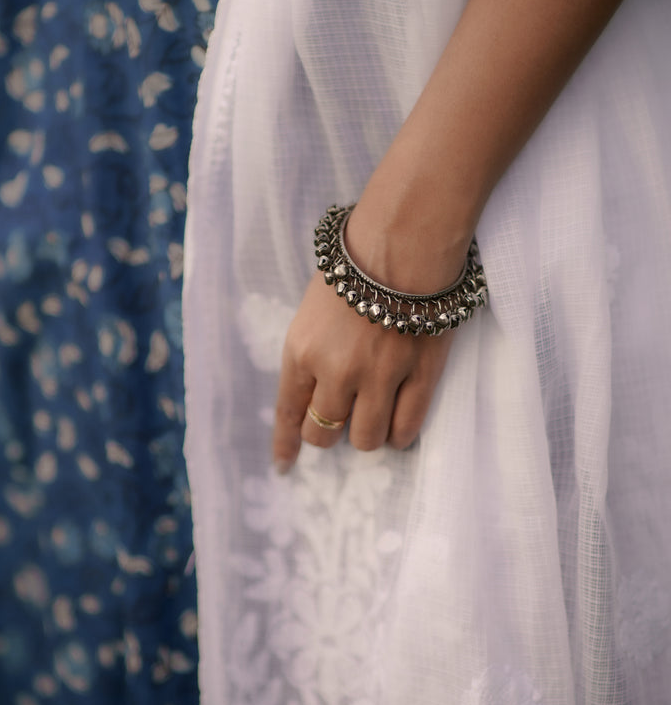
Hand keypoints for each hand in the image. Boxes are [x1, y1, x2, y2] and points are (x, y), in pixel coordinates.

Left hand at [272, 270, 453, 473]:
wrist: (406, 239)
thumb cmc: (356, 265)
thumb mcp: (313, 309)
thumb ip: (312, 353)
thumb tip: (318, 394)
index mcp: (302, 351)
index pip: (289, 412)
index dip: (286, 444)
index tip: (284, 465)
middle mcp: (335, 372)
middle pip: (324, 433)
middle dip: (329, 432)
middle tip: (342, 420)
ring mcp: (379, 378)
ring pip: (365, 439)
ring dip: (367, 434)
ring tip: (375, 417)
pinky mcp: (419, 376)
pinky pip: (405, 428)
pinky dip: (399, 435)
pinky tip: (399, 429)